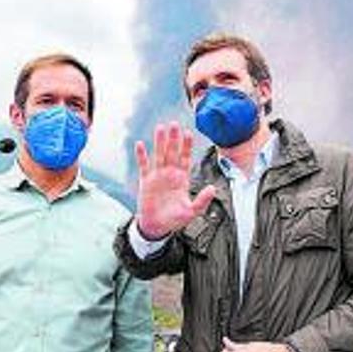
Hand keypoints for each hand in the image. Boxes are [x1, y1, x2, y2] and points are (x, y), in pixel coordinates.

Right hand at [134, 122, 215, 238]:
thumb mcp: (192, 211)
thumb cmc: (174, 220)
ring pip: (159, 155)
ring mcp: (158, 176)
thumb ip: (202, 200)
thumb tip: (212, 188)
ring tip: (160, 128)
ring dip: (159, 142)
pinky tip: (140, 144)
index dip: (187, 146)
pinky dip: (141, 155)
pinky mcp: (146, 181)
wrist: (157, 227)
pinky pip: (144, 165)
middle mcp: (170, 174)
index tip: (188, 133)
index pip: (185, 158)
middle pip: (172, 152)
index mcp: (182, 179)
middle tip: (174, 124)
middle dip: (174, 139)